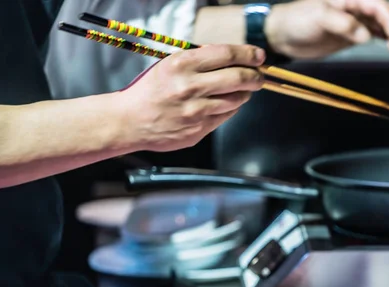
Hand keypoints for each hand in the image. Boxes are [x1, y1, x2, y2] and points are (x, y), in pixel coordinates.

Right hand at [116, 44, 264, 151]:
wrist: (129, 121)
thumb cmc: (151, 90)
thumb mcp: (170, 66)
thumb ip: (199, 62)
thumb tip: (234, 59)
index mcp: (181, 65)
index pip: (226, 54)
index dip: (248, 54)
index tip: (259, 55)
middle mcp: (190, 87)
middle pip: (238, 78)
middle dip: (255, 76)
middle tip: (259, 76)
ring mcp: (195, 111)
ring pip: (236, 100)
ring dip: (244, 94)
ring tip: (242, 90)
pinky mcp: (198, 130)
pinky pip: (225, 116)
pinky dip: (230, 108)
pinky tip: (225, 104)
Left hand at [265, 0, 388, 58]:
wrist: (283, 35)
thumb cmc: (297, 20)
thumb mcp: (319, 17)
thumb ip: (343, 24)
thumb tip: (365, 35)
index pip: (376, 5)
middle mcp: (354, 7)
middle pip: (383, 13)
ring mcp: (353, 21)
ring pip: (380, 24)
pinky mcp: (350, 34)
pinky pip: (372, 34)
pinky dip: (383, 39)